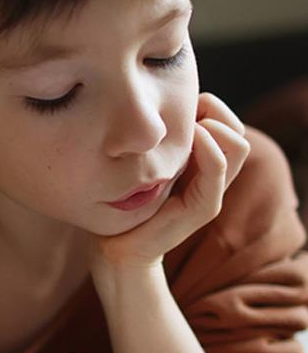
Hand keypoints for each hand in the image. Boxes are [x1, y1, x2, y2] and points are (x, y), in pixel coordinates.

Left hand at [95, 93, 249, 268]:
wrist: (114, 248)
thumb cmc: (120, 202)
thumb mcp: (138, 163)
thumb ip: (152, 142)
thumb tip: (144, 104)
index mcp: (200, 164)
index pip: (226, 122)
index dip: (207, 105)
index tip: (174, 105)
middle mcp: (212, 176)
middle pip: (236, 129)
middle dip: (215, 109)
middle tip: (181, 111)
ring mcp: (211, 193)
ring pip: (238, 145)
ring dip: (216, 124)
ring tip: (186, 124)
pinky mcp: (202, 208)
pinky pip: (218, 169)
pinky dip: (209, 147)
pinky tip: (190, 136)